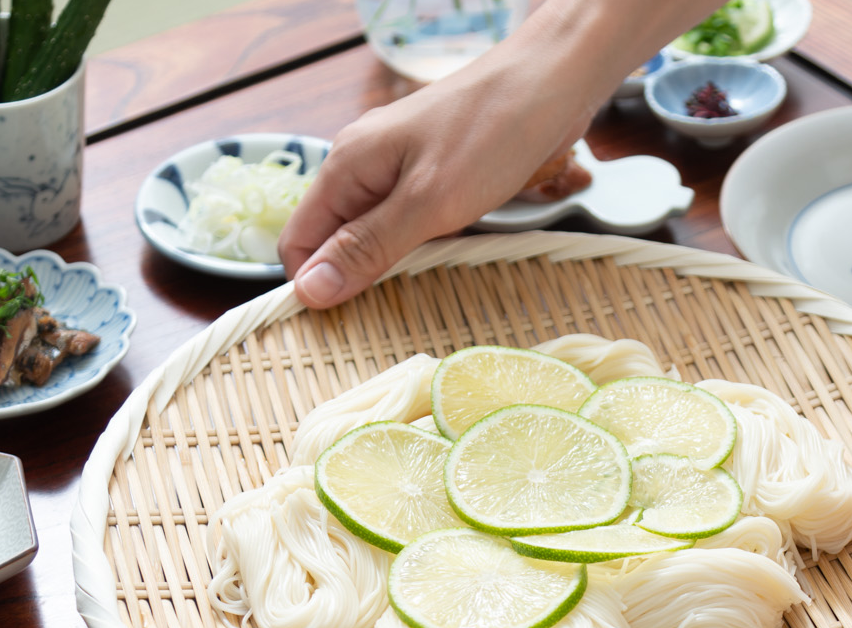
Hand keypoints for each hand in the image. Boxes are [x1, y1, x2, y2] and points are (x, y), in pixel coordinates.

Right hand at [277, 0, 722, 308]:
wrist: (553, 81)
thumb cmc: (493, 134)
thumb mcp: (428, 203)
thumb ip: (367, 247)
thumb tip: (309, 291)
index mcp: (347, 166)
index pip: (298, 242)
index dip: (313, 285)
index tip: (343, 322)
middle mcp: (362, 163)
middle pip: (333, 239)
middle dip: (355, 277)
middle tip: (395, 306)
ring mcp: (396, 166)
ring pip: (372, 231)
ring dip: (393, 262)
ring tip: (428, 277)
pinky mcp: (430, 171)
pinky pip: (407, 219)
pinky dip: (421, 242)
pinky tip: (448, 250)